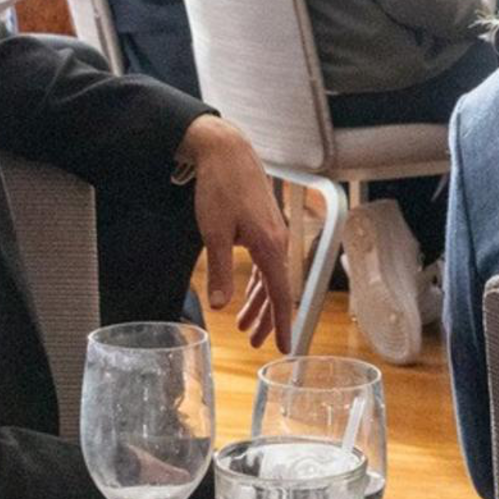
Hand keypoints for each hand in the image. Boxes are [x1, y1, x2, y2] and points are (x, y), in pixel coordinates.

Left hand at [178, 116, 293, 349]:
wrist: (227, 151)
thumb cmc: (220, 187)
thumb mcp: (214, 232)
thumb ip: (221, 271)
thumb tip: (221, 305)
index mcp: (269, 246)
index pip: (280, 294)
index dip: (283, 323)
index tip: (285, 346)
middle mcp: (278, 242)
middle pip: (277, 290)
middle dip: (268, 319)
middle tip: (256, 343)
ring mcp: (273, 234)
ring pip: (271, 278)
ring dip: (259, 303)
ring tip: (245, 326)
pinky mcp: (264, 228)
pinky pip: (266, 264)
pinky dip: (257, 283)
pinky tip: (245, 295)